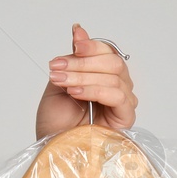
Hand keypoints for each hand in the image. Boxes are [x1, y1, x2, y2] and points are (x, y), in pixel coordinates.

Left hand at [35, 23, 137, 138]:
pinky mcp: (125, 118)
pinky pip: (118, 96)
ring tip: (63, 82)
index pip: (108, 53)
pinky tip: (76, 93)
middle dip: (83, 62)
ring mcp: (122, 103)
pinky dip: (95, 90)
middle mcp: (116, 88)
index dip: (92, 46)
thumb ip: (72, 58)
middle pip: (113, 62)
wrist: (52, 147)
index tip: (74, 45)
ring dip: (83, 76)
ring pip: (113, 76)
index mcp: (103, 78)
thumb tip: (79, 30)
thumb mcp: (59, 82)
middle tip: (58, 67)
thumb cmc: (55, 123)